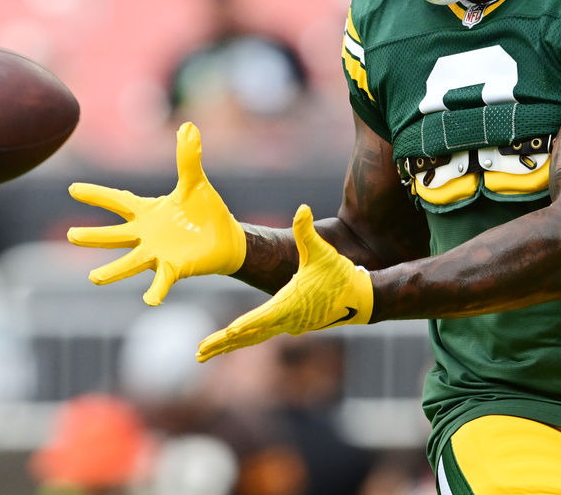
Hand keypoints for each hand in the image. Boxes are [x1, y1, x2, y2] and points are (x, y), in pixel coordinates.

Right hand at [67, 122, 245, 305]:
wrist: (226, 237)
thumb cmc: (205, 209)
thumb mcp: (195, 181)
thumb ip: (188, 157)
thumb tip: (188, 126)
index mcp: (147, 211)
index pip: (117, 201)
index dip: (96, 195)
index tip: (73, 189)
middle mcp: (146, 234)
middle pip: (115, 235)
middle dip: (94, 236)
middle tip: (71, 235)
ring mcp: (157, 253)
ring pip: (129, 262)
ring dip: (113, 271)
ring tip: (94, 277)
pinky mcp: (174, 268)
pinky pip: (161, 281)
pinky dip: (156, 290)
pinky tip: (149, 300)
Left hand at [196, 204, 372, 361]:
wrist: (361, 298)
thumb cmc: (340, 274)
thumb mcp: (323, 251)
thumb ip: (307, 231)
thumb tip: (302, 208)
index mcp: (290, 304)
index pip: (263, 317)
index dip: (245, 325)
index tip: (226, 334)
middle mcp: (287, 319)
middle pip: (250, 335)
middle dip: (223, 344)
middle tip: (198, 353)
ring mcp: (290, 325)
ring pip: (254, 337)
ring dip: (228, 345)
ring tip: (203, 352)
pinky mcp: (293, 325)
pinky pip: (263, 334)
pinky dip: (245, 339)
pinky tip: (232, 340)